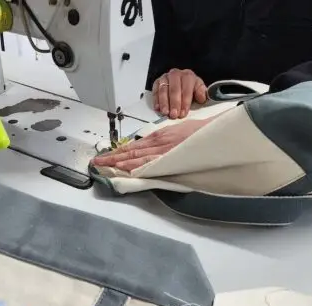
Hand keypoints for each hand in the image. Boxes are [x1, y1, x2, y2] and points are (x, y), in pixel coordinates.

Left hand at [93, 118, 212, 171]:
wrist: (215, 131)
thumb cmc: (199, 133)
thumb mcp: (177, 133)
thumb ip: (164, 142)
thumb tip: (151, 151)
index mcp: (159, 136)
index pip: (134, 146)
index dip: (118, 152)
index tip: (105, 157)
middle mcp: (158, 141)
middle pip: (130, 151)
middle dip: (112, 157)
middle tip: (96, 163)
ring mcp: (163, 149)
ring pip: (136, 156)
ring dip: (118, 162)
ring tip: (104, 166)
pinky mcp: (171, 155)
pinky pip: (150, 161)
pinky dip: (136, 165)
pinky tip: (125, 168)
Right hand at [152, 68, 207, 119]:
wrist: (180, 81)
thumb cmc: (190, 88)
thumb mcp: (198, 89)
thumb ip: (201, 93)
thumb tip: (201, 98)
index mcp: (188, 76)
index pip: (186, 89)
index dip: (185, 102)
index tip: (183, 113)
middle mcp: (175, 74)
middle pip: (174, 89)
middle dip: (174, 103)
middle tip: (174, 115)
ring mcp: (165, 77)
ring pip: (163, 90)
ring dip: (164, 103)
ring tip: (165, 113)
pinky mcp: (157, 82)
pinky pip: (155, 91)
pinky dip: (156, 100)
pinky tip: (157, 108)